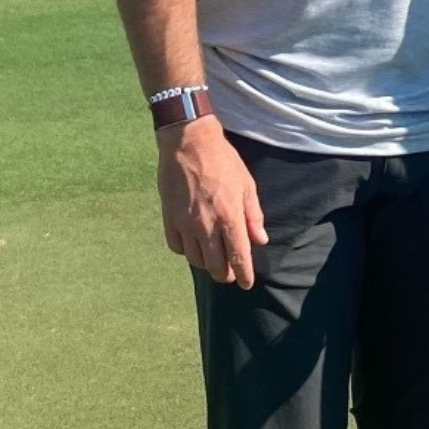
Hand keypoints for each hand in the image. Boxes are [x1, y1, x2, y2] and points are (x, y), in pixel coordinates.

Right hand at [159, 118, 263, 290]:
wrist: (189, 143)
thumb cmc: (223, 162)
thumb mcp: (247, 186)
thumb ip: (253, 216)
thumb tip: (260, 241)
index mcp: (230, 218)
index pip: (239, 258)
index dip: (244, 275)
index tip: (247, 284)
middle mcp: (206, 226)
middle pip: (215, 266)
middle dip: (225, 274)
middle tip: (230, 273)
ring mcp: (185, 224)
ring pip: (195, 259)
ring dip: (206, 264)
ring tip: (213, 259)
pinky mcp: (169, 218)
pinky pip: (176, 246)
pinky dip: (186, 251)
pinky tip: (193, 245)